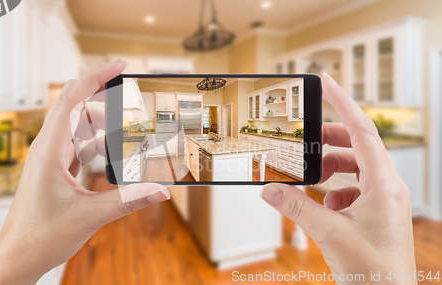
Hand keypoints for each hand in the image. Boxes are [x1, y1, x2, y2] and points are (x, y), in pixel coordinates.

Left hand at [0, 59, 169, 284]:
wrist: (18, 257)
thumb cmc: (40, 236)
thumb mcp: (89, 216)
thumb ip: (128, 201)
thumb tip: (161, 190)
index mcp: (48, 150)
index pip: (71, 100)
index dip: (95, 78)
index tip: (118, 65)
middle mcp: (47, 149)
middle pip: (76, 108)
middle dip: (104, 98)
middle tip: (131, 95)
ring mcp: (51, 159)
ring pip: (79, 129)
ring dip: (103, 127)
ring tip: (128, 131)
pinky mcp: (56, 171)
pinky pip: (79, 147)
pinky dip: (97, 145)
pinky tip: (113, 153)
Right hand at [261, 73, 415, 283]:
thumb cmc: (374, 272)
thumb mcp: (329, 234)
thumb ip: (296, 207)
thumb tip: (269, 189)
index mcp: (384, 185)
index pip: (363, 131)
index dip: (343, 103)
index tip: (326, 83)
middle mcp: (388, 187)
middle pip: (357, 146)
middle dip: (329, 141)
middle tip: (306, 140)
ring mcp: (384, 200)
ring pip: (355, 168)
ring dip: (331, 168)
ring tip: (311, 177)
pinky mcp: (376, 212)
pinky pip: (354, 188)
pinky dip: (335, 190)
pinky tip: (325, 206)